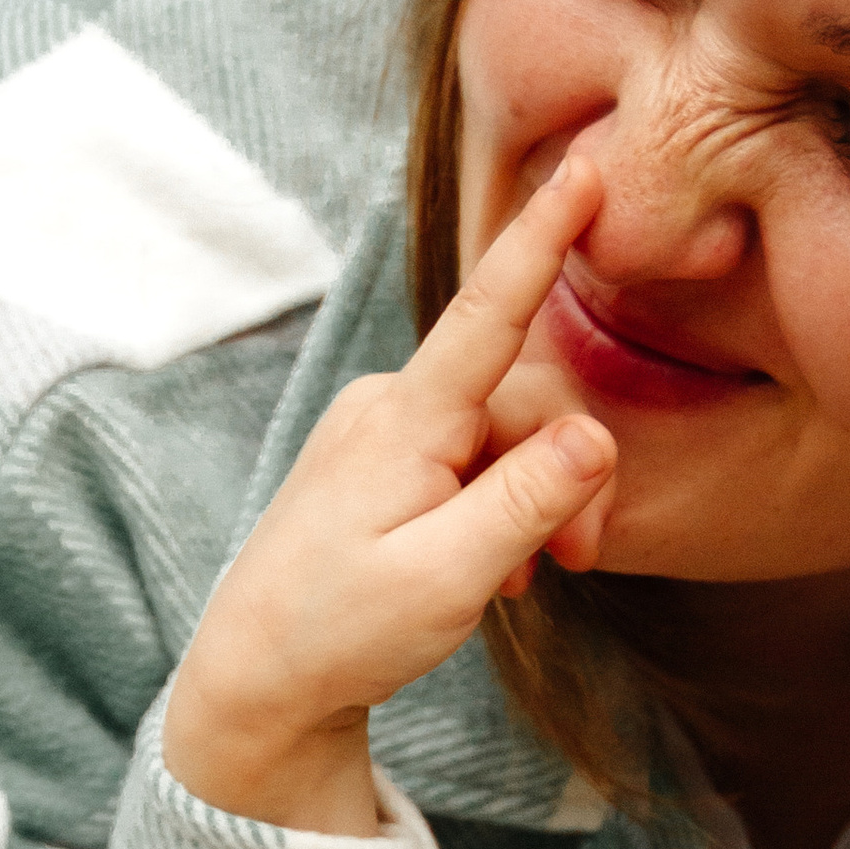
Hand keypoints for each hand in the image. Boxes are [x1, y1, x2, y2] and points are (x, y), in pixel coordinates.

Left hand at [163, 154, 619, 833]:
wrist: (254, 680)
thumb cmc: (340, 633)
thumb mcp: (448, 579)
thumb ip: (527, 503)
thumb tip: (595, 436)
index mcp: (403, 422)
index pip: (488, 314)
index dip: (541, 241)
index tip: (583, 167)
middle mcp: (387, 406)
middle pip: (522, 405)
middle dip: (565, 480)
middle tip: (577, 565)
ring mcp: (379, 429)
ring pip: (501, 439)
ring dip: (531, 505)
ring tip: (513, 584)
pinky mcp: (378, 459)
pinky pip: (467, 461)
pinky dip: (493, 510)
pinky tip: (484, 572)